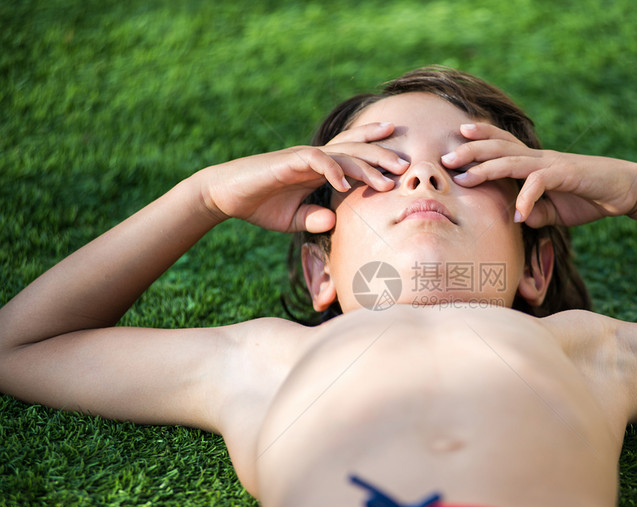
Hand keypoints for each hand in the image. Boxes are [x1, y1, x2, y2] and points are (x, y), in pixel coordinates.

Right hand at [196, 122, 408, 232]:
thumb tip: (334, 223)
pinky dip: (333, 170)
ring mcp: (302, 156)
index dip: (377, 150)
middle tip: (407, 165)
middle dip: (382, 155)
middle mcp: (315, 157)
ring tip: (387, 182)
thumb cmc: (261, 205)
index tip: (402, 159)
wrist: (226, 196)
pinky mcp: (288, 161)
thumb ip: (315, 219)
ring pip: (342, 153)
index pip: (353, 153)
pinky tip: (346, 184)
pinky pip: (316, 160)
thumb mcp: (294, 218)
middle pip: (356, 148)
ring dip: (366, 166)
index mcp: (320, 167)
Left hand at [443, 123, 636, 226]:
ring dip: (487, 168)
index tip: (456, 138)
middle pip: (499, 147)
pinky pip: (540, 183)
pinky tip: (517, 215)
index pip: (502, 144)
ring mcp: (552, 164)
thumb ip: (534, 212)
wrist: (626, 189)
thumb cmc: (587, 197)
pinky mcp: (566, 175)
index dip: (480, 137)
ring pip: (513, 160)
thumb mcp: (554, 210)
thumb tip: (516, 219)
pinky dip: (526, 200)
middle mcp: (539, 158)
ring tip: (466, 178)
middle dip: (471, 150)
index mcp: (535, 162)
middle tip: (446, 157)